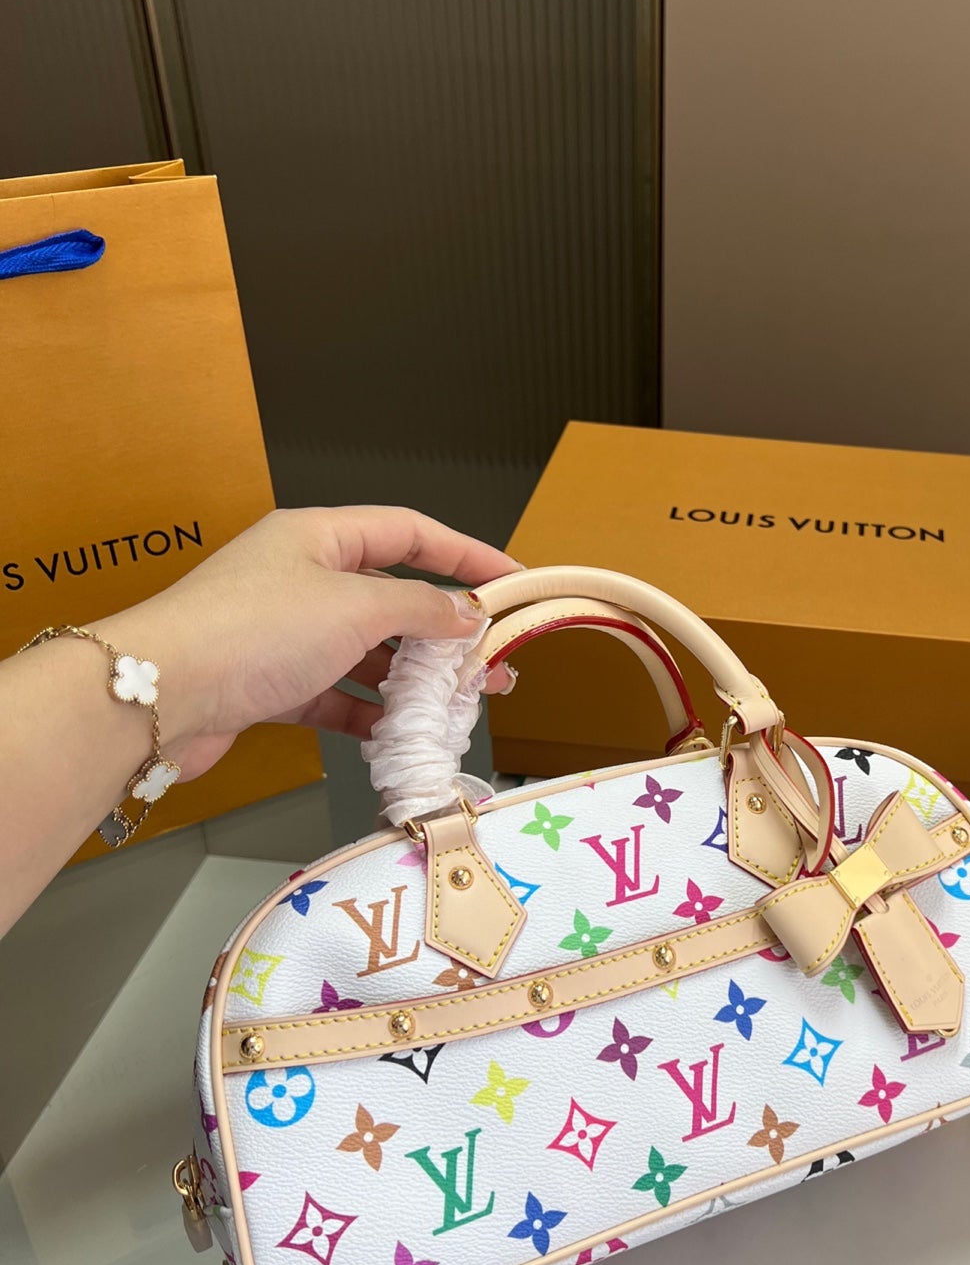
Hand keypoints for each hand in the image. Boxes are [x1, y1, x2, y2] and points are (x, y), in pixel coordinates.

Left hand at [94, 506, 517, 779]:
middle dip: (444, 631)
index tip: (513, 581)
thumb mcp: (355, 608)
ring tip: (456, 706)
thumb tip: (466, 613)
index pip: (409, 531)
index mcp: (318, 537)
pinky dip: (367, 712)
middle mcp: (300, 576)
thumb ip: (420, 609)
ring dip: (410, 678)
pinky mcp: (268, 683)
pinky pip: (334, 693)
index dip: (466, 553)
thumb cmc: (252, 630)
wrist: (161, 696)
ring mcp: (283, 631)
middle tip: (494, 664)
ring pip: (365, 650)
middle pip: (391, 596)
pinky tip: (398, 733)